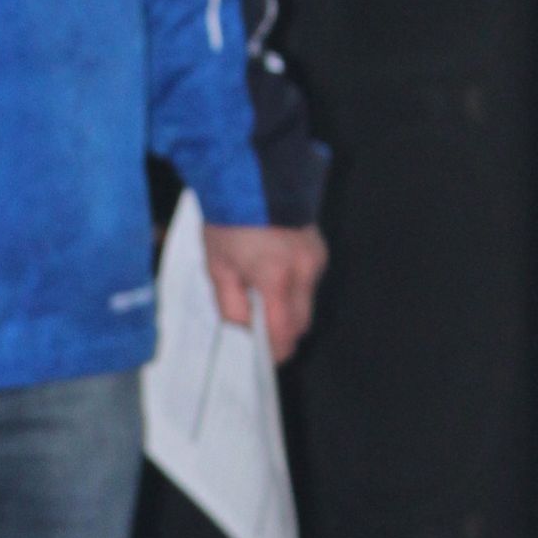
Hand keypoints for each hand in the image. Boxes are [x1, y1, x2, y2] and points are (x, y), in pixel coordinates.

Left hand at [201, 222, 326, 364]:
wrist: (251, 176)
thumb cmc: (229, 220)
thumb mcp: (218, 265)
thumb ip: (231, 305)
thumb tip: (243, 333)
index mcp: (275, 276)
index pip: (284, 332)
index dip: (275, 351)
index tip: (264, 361)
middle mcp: (303, 269)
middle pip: (301, 322)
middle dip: (282, 333)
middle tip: (260, 334)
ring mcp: (315, 258)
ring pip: (306, 302)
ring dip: (288, 309)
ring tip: (261, 297)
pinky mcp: (319, 248)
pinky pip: (309, 281)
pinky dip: (294, 287)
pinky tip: (273, 275)